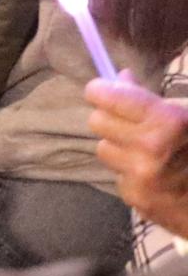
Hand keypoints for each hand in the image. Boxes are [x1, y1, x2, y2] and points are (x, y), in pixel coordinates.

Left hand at [87, 78, 187, 238]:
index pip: (106, 96)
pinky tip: (152, 174)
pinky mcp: (135, 198)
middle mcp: (149, 147)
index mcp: (167, 120)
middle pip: (97, 121)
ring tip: (144, 151)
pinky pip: (117, 174)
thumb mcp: (187, 116)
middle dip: (110, 118)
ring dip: (118, 147)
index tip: (102, 91)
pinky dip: (129, 172)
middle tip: (127, 122)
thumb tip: (120, 77)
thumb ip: (151, 97)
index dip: (101, 91)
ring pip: (103, 149)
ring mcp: (140, 175)